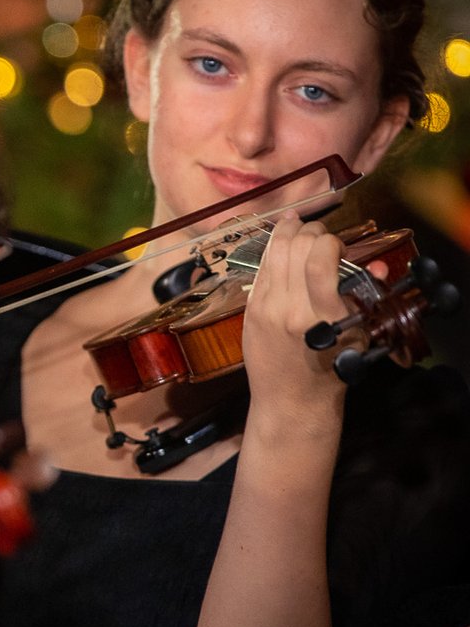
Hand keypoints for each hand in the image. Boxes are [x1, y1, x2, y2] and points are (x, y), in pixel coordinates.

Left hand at [240, 212, 356, 417]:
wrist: (290, 400)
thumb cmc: (330, 370)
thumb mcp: (358, 335)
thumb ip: (365, 296)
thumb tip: (376, 265)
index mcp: (321, 315)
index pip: (320, 258)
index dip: (330, 241)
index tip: (338, 246)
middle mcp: (290, 308)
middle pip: (295, 248)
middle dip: (310, 231)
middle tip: (319, 234)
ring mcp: (265, 308)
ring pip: (273, 253)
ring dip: (287, 233)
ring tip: (297, 226)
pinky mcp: (249, 311)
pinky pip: (260, 270)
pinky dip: (271, 252)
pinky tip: (280, 243)